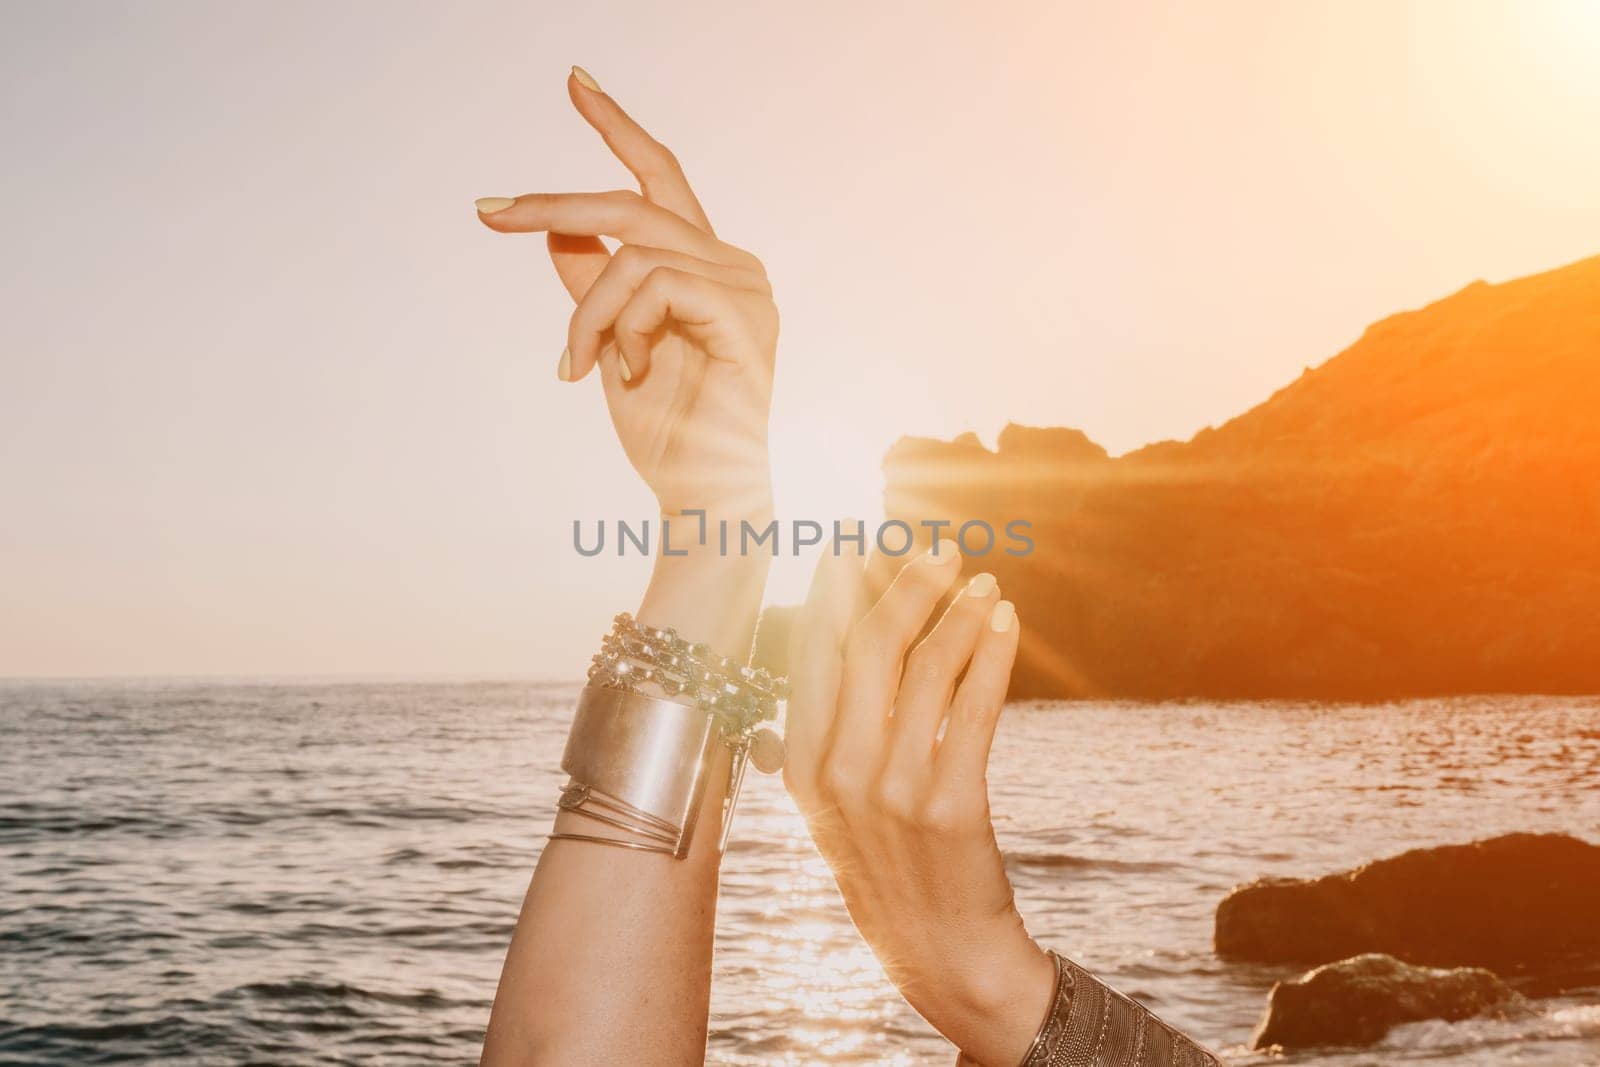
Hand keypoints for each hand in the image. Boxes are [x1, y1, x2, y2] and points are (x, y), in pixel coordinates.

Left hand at [476, 68, 776, 514]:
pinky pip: (654, 285)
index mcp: (707, 265)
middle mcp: (735, 265)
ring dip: (588, 311)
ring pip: (633, 252)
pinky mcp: (744, 314)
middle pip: (635, 203)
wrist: (701, 495)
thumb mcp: (609, 341)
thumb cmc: (664, 427)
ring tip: (580, 365)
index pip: (659, 180)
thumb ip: (592, 280)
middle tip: (488, 212)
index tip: (574, 81)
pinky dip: (621, 328)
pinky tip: (627, 372)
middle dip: (553, 202)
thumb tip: (553, 223)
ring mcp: (746, 287)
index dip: (616, 128)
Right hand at [784, 545, 1055, 1066]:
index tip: (852, 541)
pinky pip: (975, 707)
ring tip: (983, 583)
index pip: (811, 654)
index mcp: (801, 766)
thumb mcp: (836, 802)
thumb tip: (846, 640)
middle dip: (904, 585)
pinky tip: (1007, 624)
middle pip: (868, 648)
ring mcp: (893, 791)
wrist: (938, 954)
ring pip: (926, 668)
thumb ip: (833, 728)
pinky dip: (993, 654)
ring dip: (958, 612)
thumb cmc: (890, 866)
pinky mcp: (952, 807)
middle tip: (937, 550)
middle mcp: (838, 773)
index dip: (833, 591)